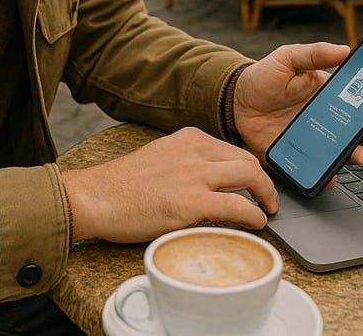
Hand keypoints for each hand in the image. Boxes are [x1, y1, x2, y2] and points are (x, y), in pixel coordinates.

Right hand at [61, 127, 279, 242]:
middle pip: (248, 159)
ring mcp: (195, 175)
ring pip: (250, 176)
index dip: (249, 168)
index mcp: (188, 138)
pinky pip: (238, 207)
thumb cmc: (121, 185)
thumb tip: (208, 182)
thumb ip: (186, 163)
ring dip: (266, 195)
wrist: (95, 197)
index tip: (254, 182)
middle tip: (267, 198)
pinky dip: (254, 215)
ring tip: (267, 211)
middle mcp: (195, 150)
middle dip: (264, 180)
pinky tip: (256, 224)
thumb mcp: (160, 158)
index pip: (231, 149)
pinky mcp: (191, 203)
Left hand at [232, 43, 362, 180]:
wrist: (233, 101)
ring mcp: (311, 140)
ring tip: (350, 156)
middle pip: (356, 133)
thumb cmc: (263, 77)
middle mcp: (325, 120)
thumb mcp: (287, 58)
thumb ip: (313, 53)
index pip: (361, 105)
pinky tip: (326, 175)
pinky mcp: (295, 156)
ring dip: (350, 157)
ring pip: (340, 154)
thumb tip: (344, 49)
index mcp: (329, 96)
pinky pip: (314, 169)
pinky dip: (323, 175)